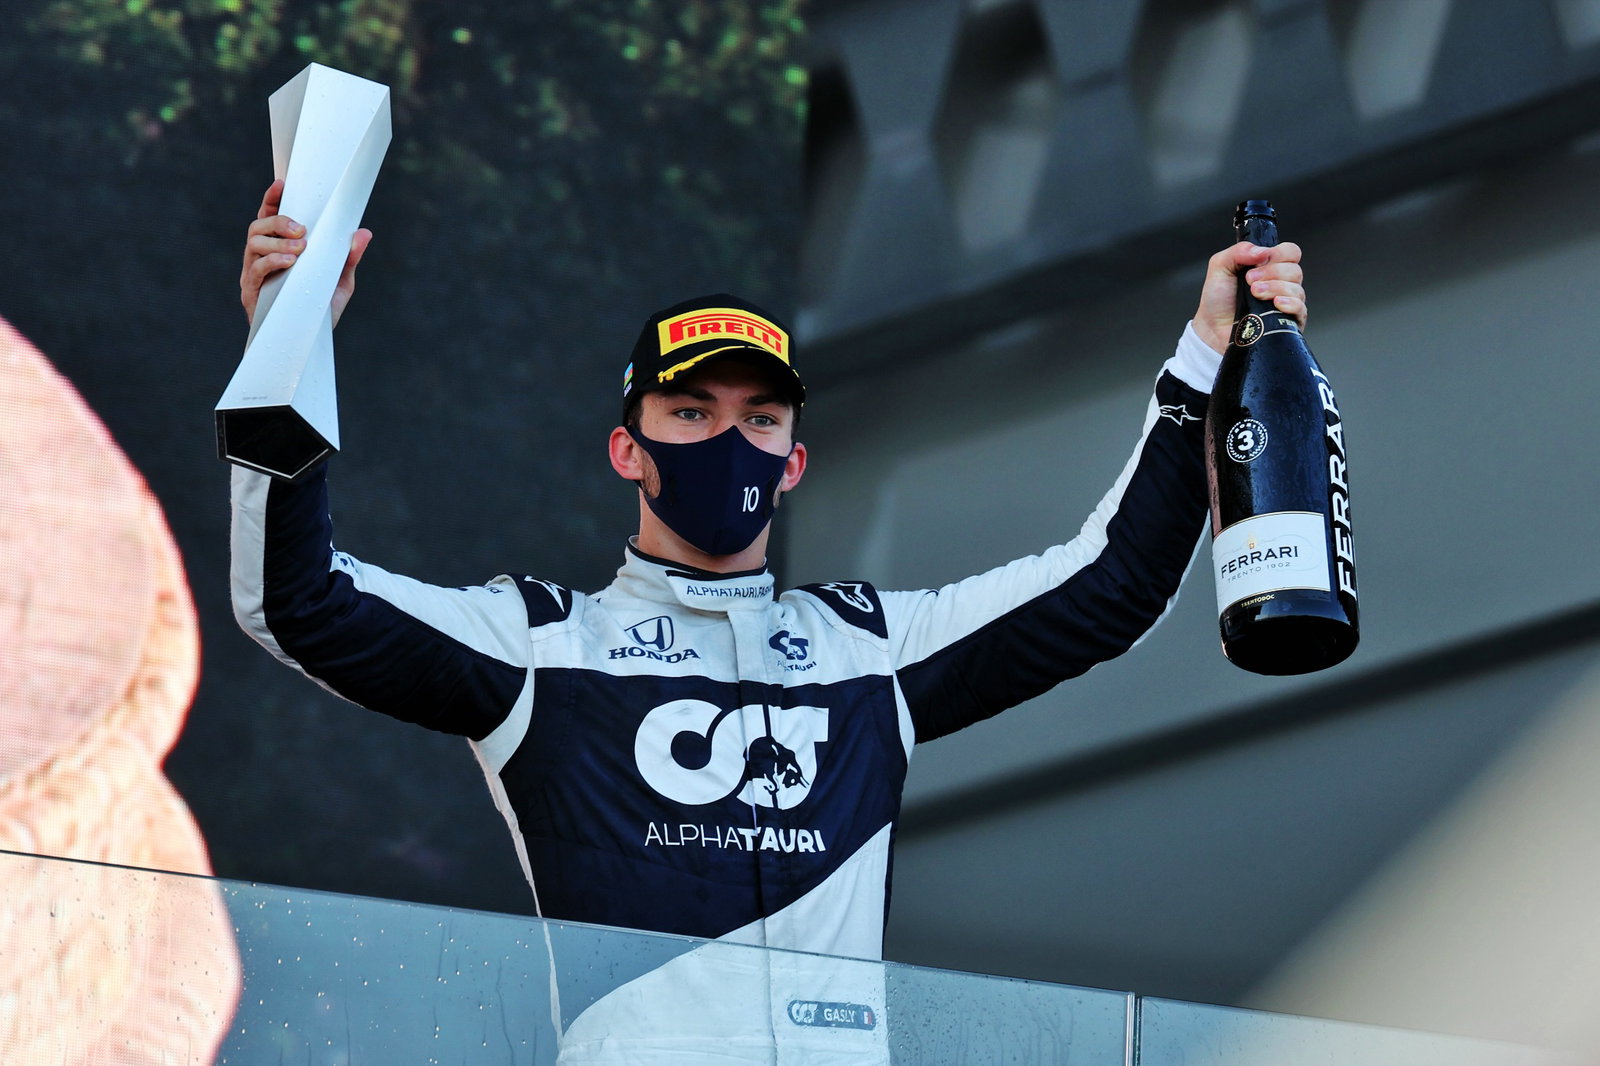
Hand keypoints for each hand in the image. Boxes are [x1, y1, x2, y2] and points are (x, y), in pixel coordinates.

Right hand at [240, 179, 371, 327]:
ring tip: (300, 248)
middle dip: (278, 222)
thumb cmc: (320, 308)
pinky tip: (289, 261)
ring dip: (276, 241)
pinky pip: (255, 270)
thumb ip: (348, 257)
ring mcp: (253, 275)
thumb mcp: (339, 281)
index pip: (269, 217)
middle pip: (258, 226)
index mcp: (278, 249)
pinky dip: (272, 261)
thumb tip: (364, 232)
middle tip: (301, 229)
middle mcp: (260, 257)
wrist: (311, 343)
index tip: (282, 184)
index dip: (272, 199)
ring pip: (253, 244)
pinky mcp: (252, 293)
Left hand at [1191, 240, 1305, 353]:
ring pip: (1297, 289)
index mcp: (1269, 267)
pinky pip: (1301, 309)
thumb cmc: (1218, 301)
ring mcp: (1286, 303)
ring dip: (1276, 288)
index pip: (1290, 252)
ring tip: (1255, 294)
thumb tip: (1262, 250)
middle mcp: (1281, 283)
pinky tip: (1276, 304)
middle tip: (1250, 282)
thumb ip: (1238, 251)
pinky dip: (1290, 303)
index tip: (1257, 263)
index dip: (1278, 254)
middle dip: (1271, 273)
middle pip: (1295, 270)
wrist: (1212, 329)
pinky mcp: (1288, 322)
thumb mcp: (1220, 267)